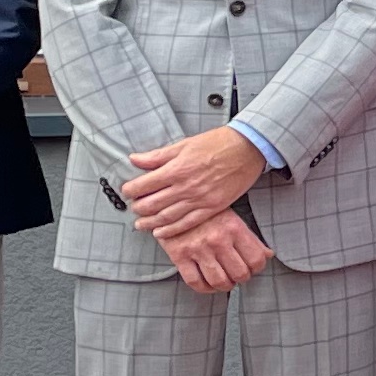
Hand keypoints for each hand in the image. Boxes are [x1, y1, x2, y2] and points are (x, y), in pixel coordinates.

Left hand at [122, 127, 268, 237]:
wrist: (247, 148)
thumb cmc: (217, 143)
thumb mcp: (184, 144)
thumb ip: (158, 156)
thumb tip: (134, 159)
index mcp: (176, 169)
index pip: (143, 185)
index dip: (130, 190)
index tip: (127, 191)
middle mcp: (185, 187)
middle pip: (151, 204)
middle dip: (138, 208)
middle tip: (134, 208)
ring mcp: (199, 199)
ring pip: (166, 217)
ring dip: (149, 222)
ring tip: (141, 224)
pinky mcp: (212, 208)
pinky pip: (187, 223)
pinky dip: (171, 230)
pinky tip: (160, 232)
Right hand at [157, 209, 273, 293]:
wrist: (173, 201)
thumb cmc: (206, 211)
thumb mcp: (232, 217)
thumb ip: (250, 237)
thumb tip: (268, 255)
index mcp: (234, 228)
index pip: (256, 259)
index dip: (257, 268)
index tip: (252, 267)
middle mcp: (218, 239)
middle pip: (240, 274)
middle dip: (241, 278)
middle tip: (237, 275)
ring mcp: (198, 249)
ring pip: (219, 281)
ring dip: (225, 286)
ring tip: (225, 280)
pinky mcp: (179, 256)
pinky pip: (195, 282)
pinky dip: (205, 288)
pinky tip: (208, 284)